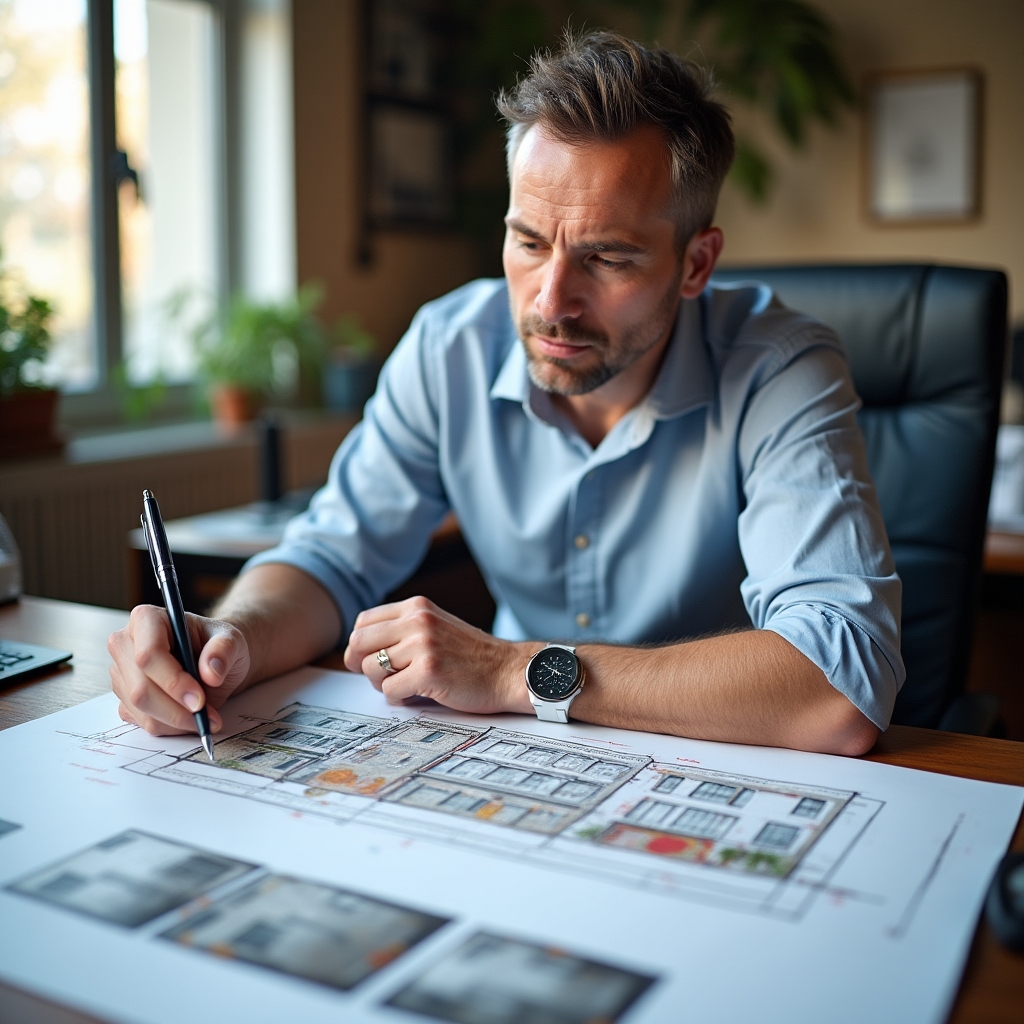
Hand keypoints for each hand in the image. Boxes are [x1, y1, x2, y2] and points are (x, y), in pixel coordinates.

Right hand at [108, 605, 250, 735]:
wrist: (213, 661)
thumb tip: (211, 673)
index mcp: (147, 619)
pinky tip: (190, 719)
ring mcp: (122, 673)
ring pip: (139, 709)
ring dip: (175, 721)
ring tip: (207, 718)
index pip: (149, 655)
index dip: (173, 681)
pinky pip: (141, 721)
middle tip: (207, 717)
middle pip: (140, 688)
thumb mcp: (232, 640)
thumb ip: (224, 650)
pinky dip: (169, 727)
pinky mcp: (124, 697)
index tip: (200, 700)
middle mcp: (126, 644)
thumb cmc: (218, 645)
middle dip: (175, 709)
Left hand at [343, 596, 536, 714]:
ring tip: (405, 685)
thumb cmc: (473, 656)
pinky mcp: (429, 671)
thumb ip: (404, 629)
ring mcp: (423, 645)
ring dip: (383, 684)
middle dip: (363, 666)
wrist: (508, 671)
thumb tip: (360, 648)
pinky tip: (417, 694)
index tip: (368, 660)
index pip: (363, 622)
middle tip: (382, 678)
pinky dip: (399, 698)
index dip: (360, 646)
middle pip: (358, 643)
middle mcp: (418, 620)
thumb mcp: (436, 626)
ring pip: (371, 668)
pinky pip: (390, 691)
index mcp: (417, 607)